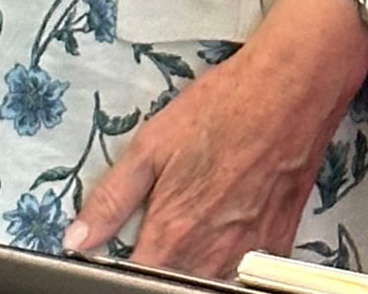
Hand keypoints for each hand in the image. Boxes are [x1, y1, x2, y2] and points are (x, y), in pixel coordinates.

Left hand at [65, 0, 367, 274]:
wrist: (289, 92)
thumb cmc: (222, 109)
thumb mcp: (152, 144)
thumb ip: (112, 199)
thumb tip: (78, 237)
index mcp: (173, 234)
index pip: (136, 278)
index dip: (125, 264)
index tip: (126, 245)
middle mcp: (212, 255)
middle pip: (176, 281)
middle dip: (162, 261)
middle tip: (165, 221)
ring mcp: (249, 254)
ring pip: (211, 279)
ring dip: (196, 261)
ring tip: (196, 220)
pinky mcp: (278, 244)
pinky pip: (248, 270)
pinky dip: (233, 257)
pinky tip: (227, 222)